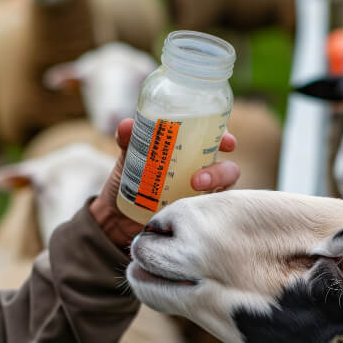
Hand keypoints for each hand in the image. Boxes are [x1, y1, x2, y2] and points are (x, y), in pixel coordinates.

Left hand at [89, 117, 238, 250]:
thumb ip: (128, 139)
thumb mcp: (127, 156)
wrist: (116, 217)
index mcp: (191, 152)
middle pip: (227, 168)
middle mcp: (200, 172)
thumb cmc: (127, 180)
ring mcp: (200, 196)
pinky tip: (194, 207)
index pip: (215, 141)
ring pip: (222, 193)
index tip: (227, 141)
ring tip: (195, 184)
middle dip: (224, 169)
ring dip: (215, 186)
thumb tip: (127, 126)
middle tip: (207, 174)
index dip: (226, 138)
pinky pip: (210, 213)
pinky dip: (206, 209)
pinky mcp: (194, 216)